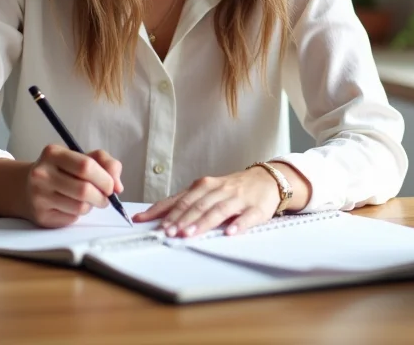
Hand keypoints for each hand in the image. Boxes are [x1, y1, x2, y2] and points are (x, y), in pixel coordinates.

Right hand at [22, 144, 123, 227]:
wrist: (27, 187)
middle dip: (102, 196)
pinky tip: (73, 206)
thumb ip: (105, 162)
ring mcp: (38, 196)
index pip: (86, 166)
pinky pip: (71, 218)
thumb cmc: (62, 170)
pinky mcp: (41, 216)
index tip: (111, 185)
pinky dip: (79, 214)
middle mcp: (42, 174)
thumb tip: (118, 186)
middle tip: (106, 197)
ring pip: (80, 207)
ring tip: (89, 200)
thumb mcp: (81, 157)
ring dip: (92, 206)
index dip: (105, 178)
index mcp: (53, 153)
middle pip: (84, 189)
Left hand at [132, 167, 282, 237]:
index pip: (181, 198)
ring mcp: (238, 198)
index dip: (165, 211)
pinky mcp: (256, 208)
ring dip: (203, 222)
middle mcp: (220, 190)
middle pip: (198, 205)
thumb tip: (160, 217)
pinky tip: (229, 232)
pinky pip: (246, 217)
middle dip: (182, 219)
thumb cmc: (232, 188)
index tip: (147, 221)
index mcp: (206, 185)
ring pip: (218, 210)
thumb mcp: (209, 190)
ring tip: (190, 234)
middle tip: (169, 232)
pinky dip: (237, 224)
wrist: (267, 179)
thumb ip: (187, 202)